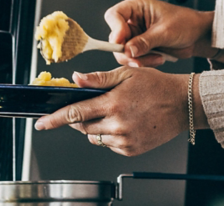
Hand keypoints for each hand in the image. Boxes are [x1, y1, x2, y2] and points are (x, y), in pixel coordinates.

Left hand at [34, 67, 205, 155]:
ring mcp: (124, 140)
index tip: (41, 123)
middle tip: (91, 105)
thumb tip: (76, 78)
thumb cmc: (156, 85)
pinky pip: (109, 145)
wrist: (183, 104)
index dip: (54, 119)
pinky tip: (123, 122)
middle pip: (82, 127)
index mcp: (112, 104)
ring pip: (95, 137)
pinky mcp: (131, 150)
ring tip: (113, 111)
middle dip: (79, 118)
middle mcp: (117, 125)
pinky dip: (109, 135)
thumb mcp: (125, 74)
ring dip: (95, 127)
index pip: (75, 113)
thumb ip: (98, 79)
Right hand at [105, 0, 215, 66]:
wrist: (198, 35)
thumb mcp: (165, 32)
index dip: (115, 29)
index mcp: (136, 6)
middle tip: (138, 60)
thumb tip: (127, 51)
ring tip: (156, 58)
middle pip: (115, 37)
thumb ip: (145, 41)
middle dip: (127, 51)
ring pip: (123, 51)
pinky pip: (132, 58)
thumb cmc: (186, 23)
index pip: (114, 15)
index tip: (122, 43)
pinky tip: (158, 58)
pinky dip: (143, 62)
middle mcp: (132, 19)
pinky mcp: (140, 46)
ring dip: (137, 59)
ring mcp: (135, 33)